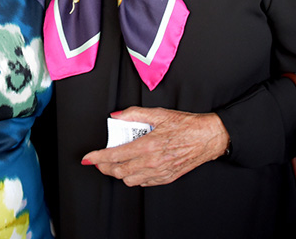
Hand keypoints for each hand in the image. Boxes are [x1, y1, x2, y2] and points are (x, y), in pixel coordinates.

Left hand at [81, 107, 229, 186]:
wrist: (207, 138)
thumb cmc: (185, 125)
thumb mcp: (158, 113)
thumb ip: (134, 114)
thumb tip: (116, 116)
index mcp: (147, 145)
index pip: (115, 155)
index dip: (98, 157)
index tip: (88, 156)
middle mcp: (152, 162)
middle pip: (119, 171)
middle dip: (104, 167)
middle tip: (98, 160)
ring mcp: (159, 172)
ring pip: (129, 180)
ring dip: (118, 173)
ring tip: (114, 164)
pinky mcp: (166, 178)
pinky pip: (143, 183)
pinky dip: (133, 177)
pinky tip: (132, 168)